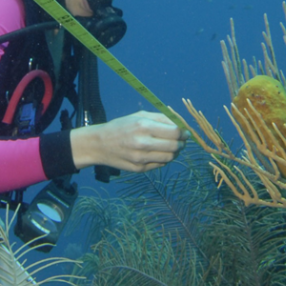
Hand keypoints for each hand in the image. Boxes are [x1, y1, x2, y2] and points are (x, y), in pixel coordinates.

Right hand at [69, 111, 188, 172]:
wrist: (100, 144)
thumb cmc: (122, 126)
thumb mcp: (139, 116)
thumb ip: (161, 118)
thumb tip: (181, 125)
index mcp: (143, 126)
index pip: (174, 131)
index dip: (184, 132)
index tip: (185, 132)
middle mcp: (143, 143)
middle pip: (174, 146)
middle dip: (182, 143)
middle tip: (182, 141)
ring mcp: (141, 158)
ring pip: (170, 157)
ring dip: (175, 152)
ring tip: (173, 147)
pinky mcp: (139, 169)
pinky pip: (160, 165)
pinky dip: (164, 159)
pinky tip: (159, 153)